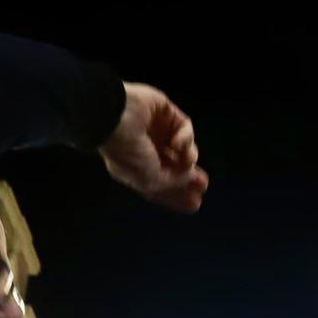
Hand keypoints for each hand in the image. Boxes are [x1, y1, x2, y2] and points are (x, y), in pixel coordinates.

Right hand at [101, 83, 208, 211]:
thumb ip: (173, 182)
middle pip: (174, 167)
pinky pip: (184, 127)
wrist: (114, 116)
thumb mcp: (149, 179)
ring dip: (189, 157)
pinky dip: (186, 137)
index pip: (161, 184)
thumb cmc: (126, 151)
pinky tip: (178, 142)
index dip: (178, 194)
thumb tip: (192, 178)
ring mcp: (155, 130)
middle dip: (189, 177)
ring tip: (187, 160)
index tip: (195, 204)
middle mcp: (145, 150)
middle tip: (203, 185)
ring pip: (183, 149)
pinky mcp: (165, 112)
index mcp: (135, 168)